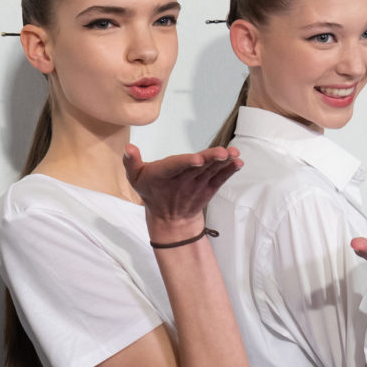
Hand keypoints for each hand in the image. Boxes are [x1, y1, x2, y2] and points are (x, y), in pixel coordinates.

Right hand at [124, 145, 243, 242]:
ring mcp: (197, 186)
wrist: (170, 219)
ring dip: (224, 162)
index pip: (175, 167)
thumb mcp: (135, 178)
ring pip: (211, 172)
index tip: (198, 159)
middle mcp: (182, 181)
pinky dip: (230, 171)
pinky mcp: (209, 190)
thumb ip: (131, 162)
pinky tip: (238, 162)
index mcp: (163, 176)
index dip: (186, 162)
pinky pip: (220, 180)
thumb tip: (128, 147)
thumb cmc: (152, 191)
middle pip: (197, 168)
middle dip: (211, 159)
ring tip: (233, 153)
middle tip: (223, 153)